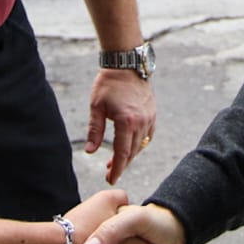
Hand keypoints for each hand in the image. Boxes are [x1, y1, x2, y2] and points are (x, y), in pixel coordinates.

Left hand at [86, 69, 156, 183]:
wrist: (126, 64)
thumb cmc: (108, 84)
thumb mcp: (96, 107)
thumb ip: (95, 130)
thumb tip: (90, 151)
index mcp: (127, 121)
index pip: (122, 153)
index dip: (117, 169)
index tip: (111, 179)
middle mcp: (142, 121)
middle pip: (133, 151)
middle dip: (122, 164)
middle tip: (109, 172)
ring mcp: (149, 117)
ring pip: (141, 144)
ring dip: (130, 154)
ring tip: (117, 160)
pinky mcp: (153, 113)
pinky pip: (148, 135)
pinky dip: (140, 143)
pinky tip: (131, 145)